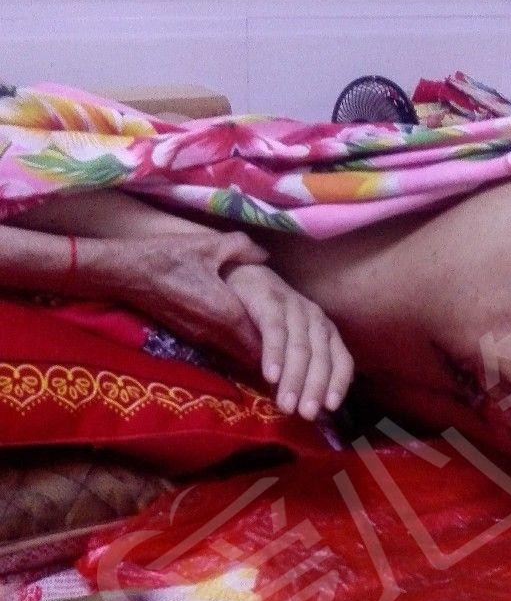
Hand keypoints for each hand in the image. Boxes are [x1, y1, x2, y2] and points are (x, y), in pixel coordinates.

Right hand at [99, 222, 268, 364]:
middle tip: (284, 344)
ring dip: (249, 350)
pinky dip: (232, 344)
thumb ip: (242, 248)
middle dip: (268, 353)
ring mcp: (200, 337)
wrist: (126, 273)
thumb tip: (264, 254)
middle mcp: (215, 333)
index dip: (279, 347)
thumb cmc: (168, 256)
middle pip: (250, 355)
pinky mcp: (187, 336)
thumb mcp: (209, 245)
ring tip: (266, 339)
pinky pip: (219, 347)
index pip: (263, 342)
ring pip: (234, 354)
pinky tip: (238, 330)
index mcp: (227, 313)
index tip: (294, 343)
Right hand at [225, 264, 353, 418]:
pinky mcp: (270, 301)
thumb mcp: (288, 346)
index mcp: (325, 332)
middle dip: (314, 388)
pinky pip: (275, 332)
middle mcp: (315, 319)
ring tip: (286, 405)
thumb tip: (304, 406)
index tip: (330, 407)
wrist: (242, 276)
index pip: (342, 360)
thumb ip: (297, 370)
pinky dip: (274, 355)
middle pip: (321, 358)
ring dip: (294, 379)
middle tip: (306, 415)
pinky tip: (270, 376)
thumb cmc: (267, 318)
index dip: (338, 383)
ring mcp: (294, 308)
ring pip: (300, 348)